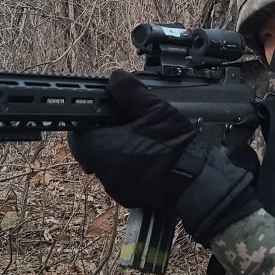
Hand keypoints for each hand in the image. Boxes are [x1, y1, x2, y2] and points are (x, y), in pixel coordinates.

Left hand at [68, 70, 261, 244]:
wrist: (196, 180)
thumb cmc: (175, 147)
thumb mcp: (154, 110)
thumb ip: (130, 92)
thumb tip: (116, 78)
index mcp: (101, 149)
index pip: (78, 133)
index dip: (89, 120)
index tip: (102, 111)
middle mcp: (103, 171)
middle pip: (93, 147)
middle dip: (106, 133)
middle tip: (127, 121)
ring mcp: (116, 187)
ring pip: (108, 162)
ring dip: (119, 148)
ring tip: (141, 136)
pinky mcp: (129, 196)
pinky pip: (122, 175)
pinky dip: (131, 164)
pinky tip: (148, 153)